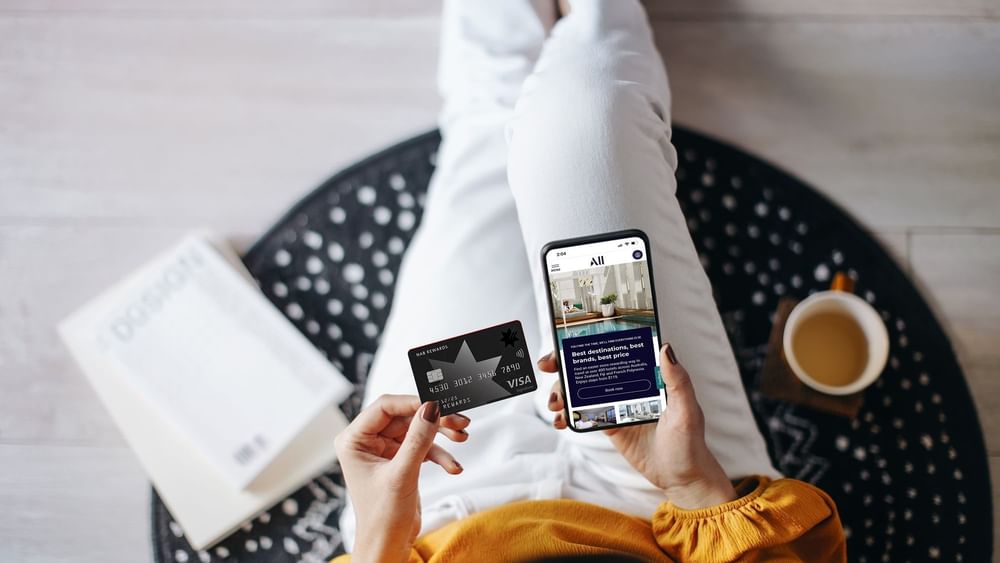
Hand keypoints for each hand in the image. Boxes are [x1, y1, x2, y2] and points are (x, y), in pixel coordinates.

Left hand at [334, 395, 469, 562]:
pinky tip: (453, 467)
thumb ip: (418, 439)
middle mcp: (367, 442)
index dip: (413, 402)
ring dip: (440, 436)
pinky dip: (439, 455)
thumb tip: (432, 408)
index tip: (439, 404)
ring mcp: (384, 451)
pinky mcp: (400, 460)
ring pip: (417, 430)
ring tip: (462, 438)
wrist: (387, 547)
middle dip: (433, 420)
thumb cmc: (382, 518)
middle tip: (459, 422)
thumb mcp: (401, 474)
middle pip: (405, 416)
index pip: (385, 406)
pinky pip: (423, 447)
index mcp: (354, 440)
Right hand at [540, 344, 736, 509]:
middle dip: (565, 364)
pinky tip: (560, 420)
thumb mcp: (686, 411)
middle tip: (549, 367)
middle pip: (592, 367)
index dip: (591, 342)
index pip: (616, 351)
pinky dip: (568, 415)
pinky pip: (583, 415)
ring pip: (582, 390)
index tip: (568, 340)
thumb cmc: (690, 444)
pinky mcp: (609, 425)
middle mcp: (630, 386)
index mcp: (648, 376)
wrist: (682, 479)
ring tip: (554, 402)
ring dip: (562, 391)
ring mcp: (617, 405)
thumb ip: (677, 381)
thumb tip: (665, 348)